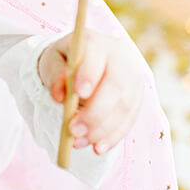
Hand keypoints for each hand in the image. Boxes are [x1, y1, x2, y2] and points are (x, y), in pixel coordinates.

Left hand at [37, 29, 144, 155]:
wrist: (84, 62)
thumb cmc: (65, 61)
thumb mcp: (52, 61)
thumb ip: (54, 74)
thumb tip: (60, 95)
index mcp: (97, 42)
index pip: (96, 54)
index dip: (89, 74)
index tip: (78, 94)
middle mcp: (120, 58)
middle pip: (116, 86)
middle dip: (95, 112)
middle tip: (73, 131)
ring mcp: (133, 78)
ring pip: (125, 106)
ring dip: (102, 129)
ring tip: (79, 141)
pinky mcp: (137, 98)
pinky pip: (130, 120)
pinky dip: (113, 136)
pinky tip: (98, 147)